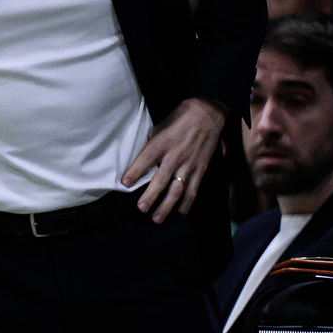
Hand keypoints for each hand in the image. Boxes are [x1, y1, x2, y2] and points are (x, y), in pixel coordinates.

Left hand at [126, 97, 224, 219]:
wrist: (207, 114)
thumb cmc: (178, 119)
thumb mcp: (159, 127)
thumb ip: (150, 145)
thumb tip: (136, 160)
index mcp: (162, 143)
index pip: (145, 159)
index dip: (134, 172)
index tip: (124, 184)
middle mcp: (175, 156)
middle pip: (162, 179)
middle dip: (151, 196)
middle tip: (141, 209)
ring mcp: (189, 164)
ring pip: (178, 189)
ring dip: (168, 206)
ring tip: (157, 219)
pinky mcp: (201, 169)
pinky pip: (194, 190)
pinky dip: (186, 204)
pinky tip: (179, 214)